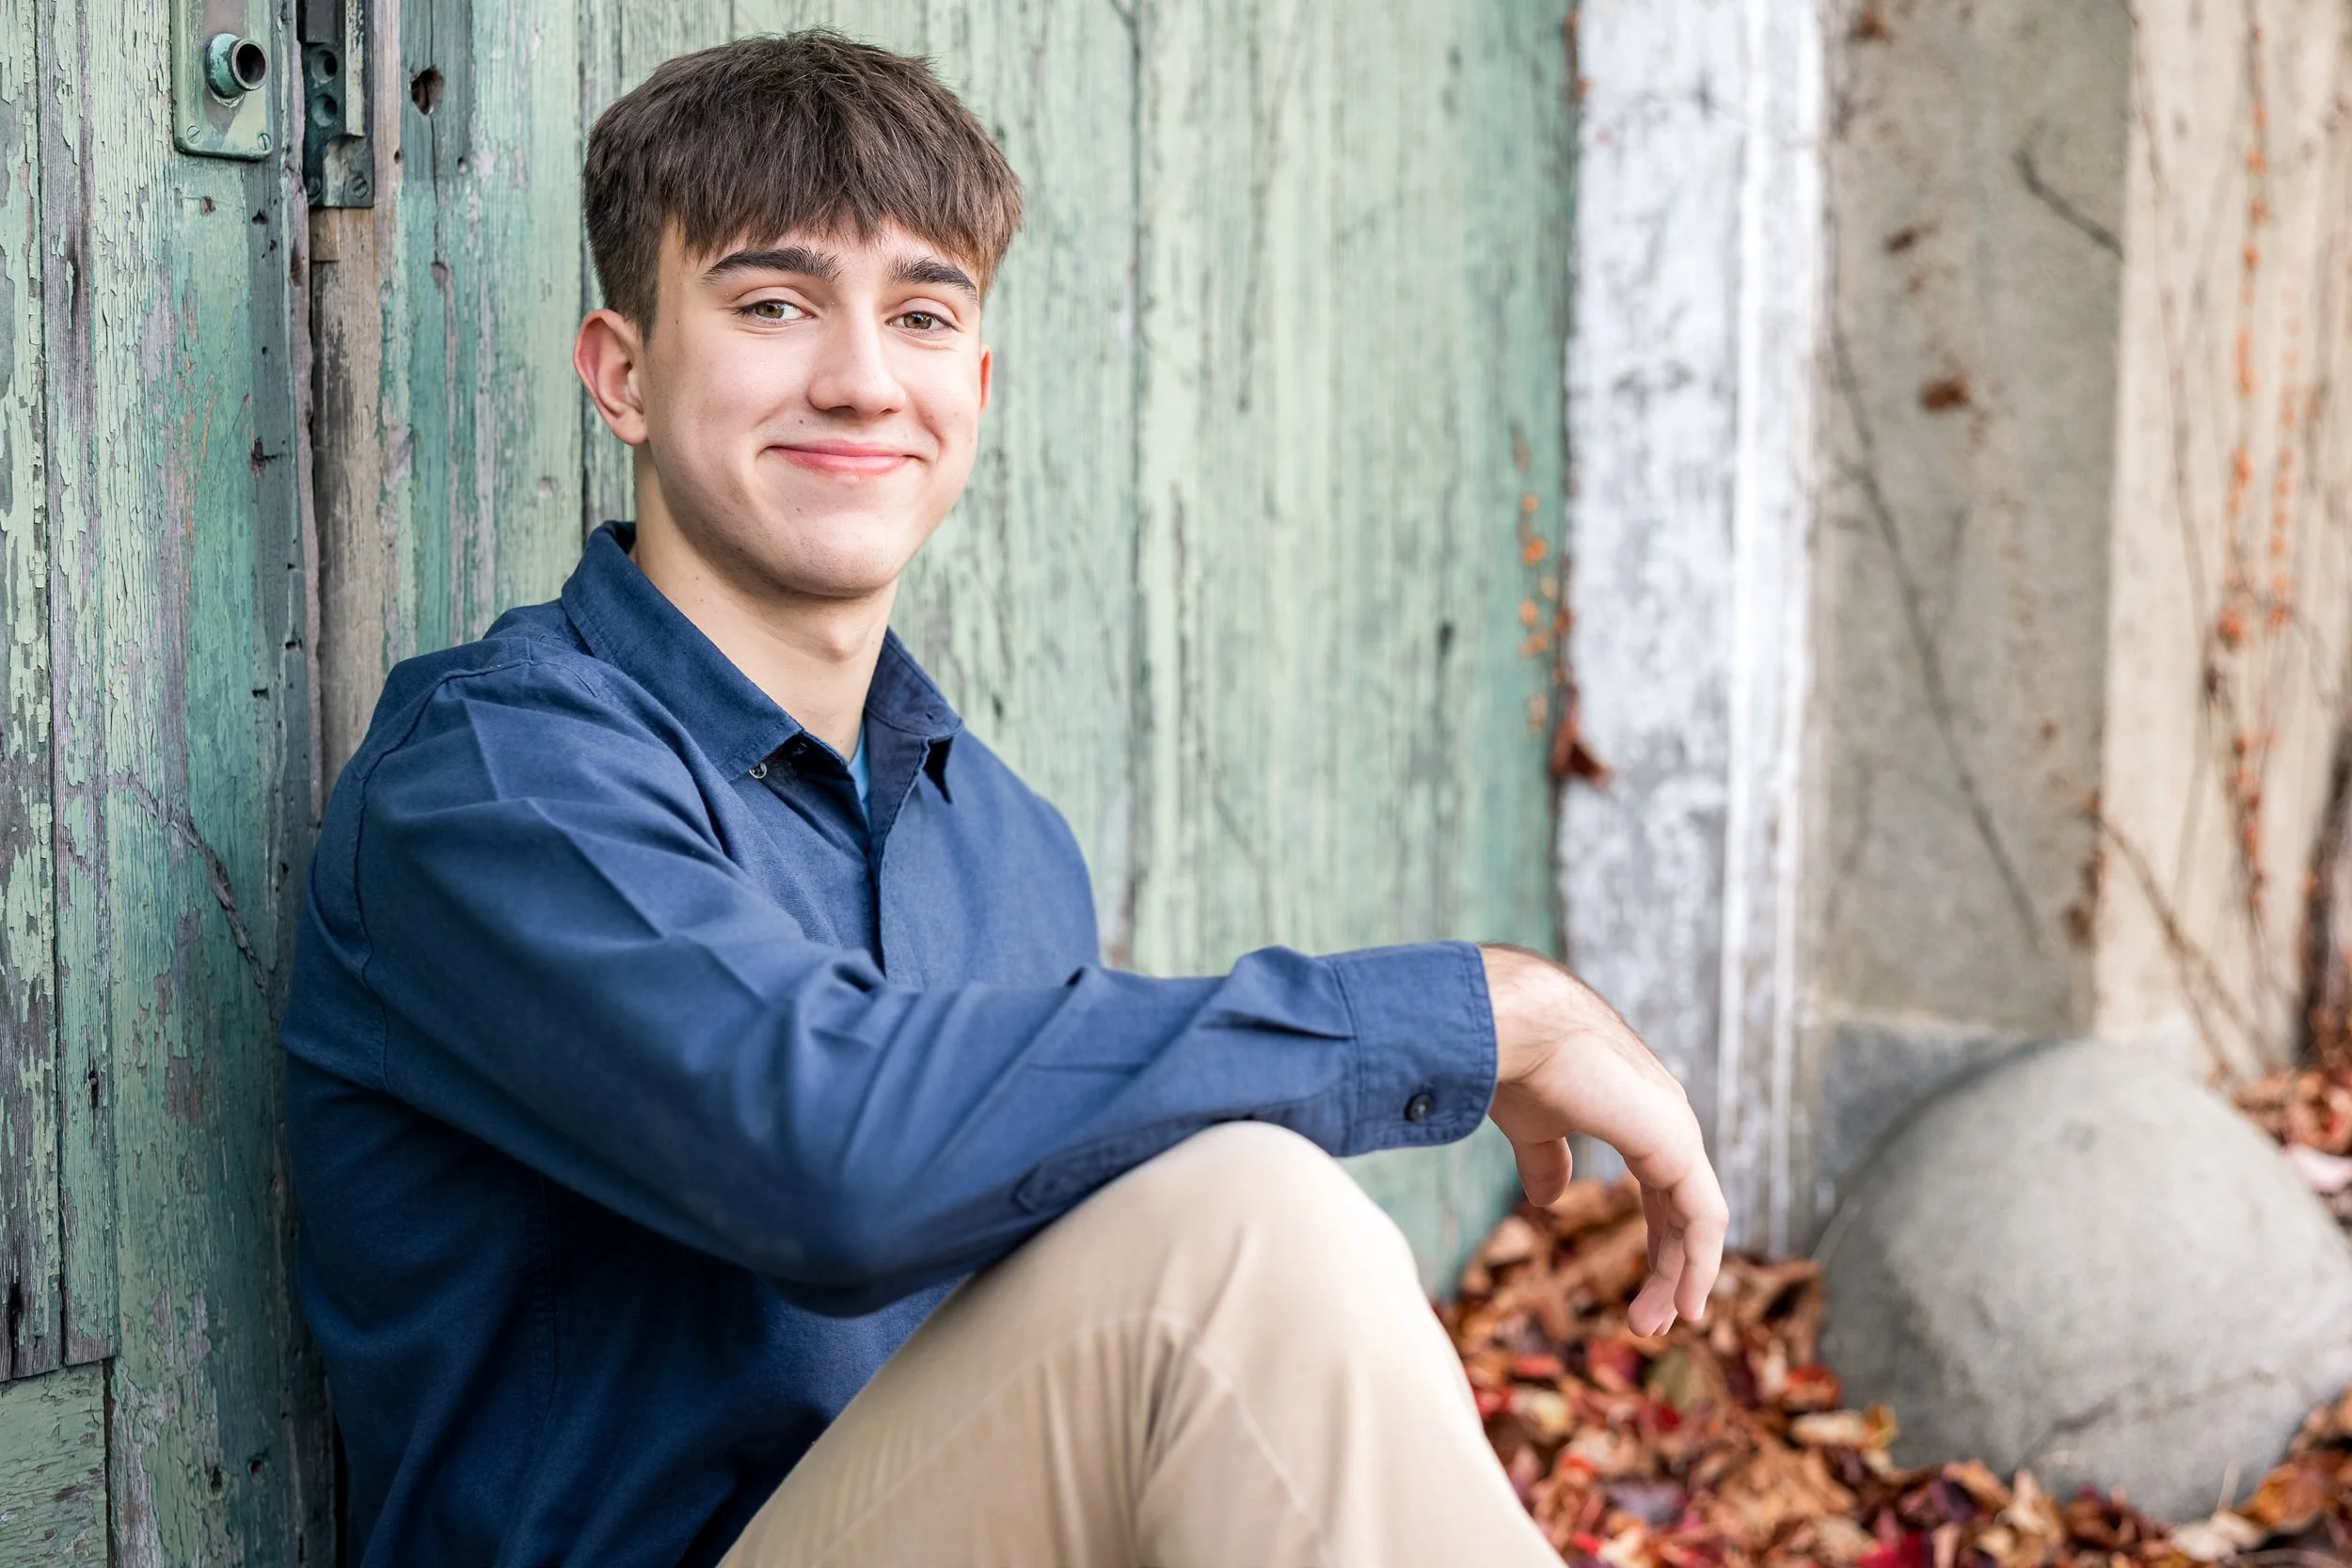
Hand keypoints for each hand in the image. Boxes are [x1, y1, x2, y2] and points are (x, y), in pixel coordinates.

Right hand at [1479, 944, 1727, 1335]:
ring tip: (1654, 1327)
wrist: (1512, 1027)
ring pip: (1697, 1221)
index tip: (1639, 1299)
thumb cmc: (1516, 1064)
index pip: (1664, 1192)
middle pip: (1683, 1213)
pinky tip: (1686, 1303)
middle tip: (1648, 1326)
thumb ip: (1547, 1160)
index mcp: (1639, 1115)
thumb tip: (1549, 1199)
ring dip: (1680, 1278)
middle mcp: (1668, 1121)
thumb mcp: (1533, 1127)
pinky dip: (1700, 1263)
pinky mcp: (1675, 1143)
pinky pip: (1703, 1217)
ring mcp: (1676, 1129)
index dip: (1658, 1246)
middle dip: (1668, 1271)